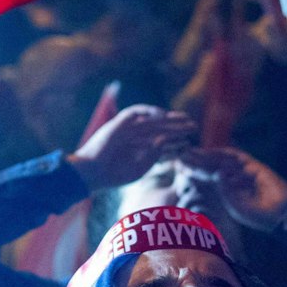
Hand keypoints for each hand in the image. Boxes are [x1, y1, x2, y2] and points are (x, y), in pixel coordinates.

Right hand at [67, 106, 196, 192]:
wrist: (92, 171)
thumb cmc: (113, 175)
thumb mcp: (140, 167)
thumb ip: (154, 155)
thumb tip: (166, 141)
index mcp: (138, 149)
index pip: (161, 142)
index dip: (175, 141)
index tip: (189, 142)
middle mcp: (134, 137)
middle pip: (159, 128)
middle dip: (176, 127)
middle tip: (193, 126)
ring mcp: (126, 129)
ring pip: (151, 120)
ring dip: (167, 118)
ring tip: (184, 119)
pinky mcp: (118, 123)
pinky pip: (135, 112)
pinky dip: (148, 111)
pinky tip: (162, 115)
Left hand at [188, 146, 286, 230]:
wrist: (280, 214)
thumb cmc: (258, 214)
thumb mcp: (234, 204)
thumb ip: (224, 191)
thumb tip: (217, 174)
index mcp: (226, 188)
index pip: (206, 177)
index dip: (193, 172)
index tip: (178, 168)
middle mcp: (233, 176)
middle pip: (211, 165)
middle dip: (196, 160)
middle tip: (179, 155)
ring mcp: (244, 170)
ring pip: (222, 159)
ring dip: (207, 155)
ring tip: (192, 152)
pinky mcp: (255, 166)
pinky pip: (238, 157)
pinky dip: (227, 154)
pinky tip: (213, 151)